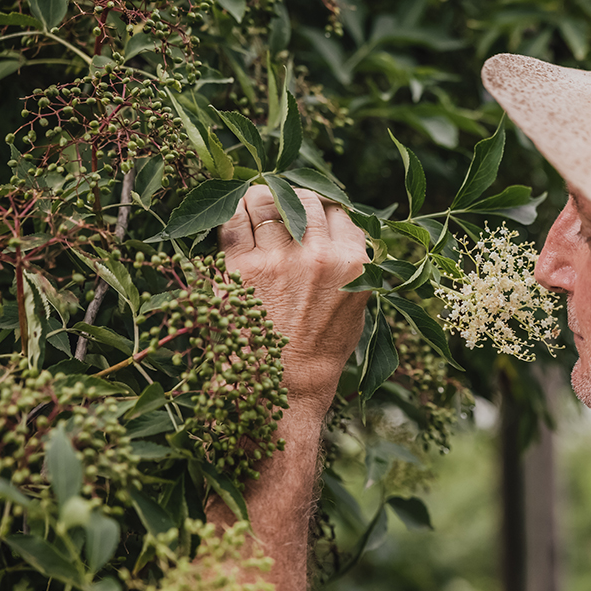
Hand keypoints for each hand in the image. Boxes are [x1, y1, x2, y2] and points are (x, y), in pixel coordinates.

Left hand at [219, 185, 369, 417]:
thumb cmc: (321, 352)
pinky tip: (236, 217)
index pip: (339, 212)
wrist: (285, 391)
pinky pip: (234, 222)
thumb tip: (340, 231)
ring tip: (257, 204)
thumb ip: (352, 267)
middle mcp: (320, 257)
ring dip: (261, 199)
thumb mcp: (356, 308)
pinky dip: (234, 213)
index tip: (312, 216)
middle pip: (305, 199)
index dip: (323, 211)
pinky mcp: (241, 269)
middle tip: (283, 205)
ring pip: (267, 201)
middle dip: (293, 199)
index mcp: (353, 265)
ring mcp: (279, 260)